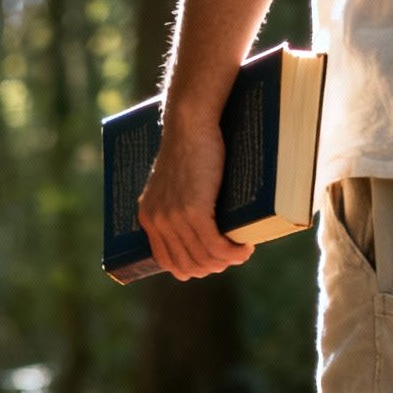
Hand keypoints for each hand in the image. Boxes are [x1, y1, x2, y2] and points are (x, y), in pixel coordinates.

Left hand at [136, 115, 251, 280]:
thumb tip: (197, 230)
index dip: (192, 267)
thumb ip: (174, 206)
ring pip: (204, 258)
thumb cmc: (187, 150)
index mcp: (148, 218)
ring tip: (241, 252)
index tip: (211, 261)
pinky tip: (245, 247)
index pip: (167, 261)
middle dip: (212, 267)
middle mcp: (157, 221)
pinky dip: (232, 252)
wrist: (189, 125)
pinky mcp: (194, 210)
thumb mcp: (172, 184)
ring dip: (227, 261)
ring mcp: (174, 217)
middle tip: (231, 257)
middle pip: (187, 265)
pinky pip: (215, 246)